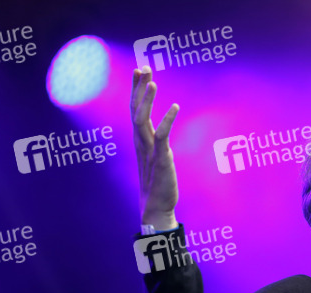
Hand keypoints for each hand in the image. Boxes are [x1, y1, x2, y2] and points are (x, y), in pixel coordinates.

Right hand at [131, 66, 179, 229]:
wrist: (157, 207)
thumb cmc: (157, 183)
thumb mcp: (155, 157)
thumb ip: (154, 143)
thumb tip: (157, 131)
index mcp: (139, 140)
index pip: (134, 109)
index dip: (136, 90)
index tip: (139, 71)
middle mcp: (140, 142)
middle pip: (135, 109)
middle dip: (138, 88)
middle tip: (143, 67)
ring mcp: (149, 150)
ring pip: (143, 119)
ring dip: (147, 100)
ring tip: (152, 82)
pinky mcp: (160, 159)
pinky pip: (161, 136)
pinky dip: (167, 120)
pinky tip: (175, 107)